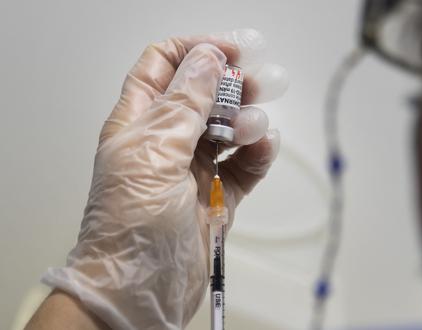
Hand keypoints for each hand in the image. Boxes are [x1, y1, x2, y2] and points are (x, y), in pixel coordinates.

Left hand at [41, 29, 287, 329]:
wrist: (140, 291)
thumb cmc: (129, 228)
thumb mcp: (153, 154)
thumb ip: (183, 104)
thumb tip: (206, 59)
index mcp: (140, 123)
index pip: (165, 67)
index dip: (196, 51)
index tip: (230, 51)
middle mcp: (167, 142)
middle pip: (205, 95)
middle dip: (232, 85)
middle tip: (257, 84)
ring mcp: (194, 170)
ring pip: (229, 129)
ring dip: (248, 122)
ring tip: (253, 130)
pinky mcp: (218, 197)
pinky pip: (245, 166)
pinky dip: (259, 154)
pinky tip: (263, 149)